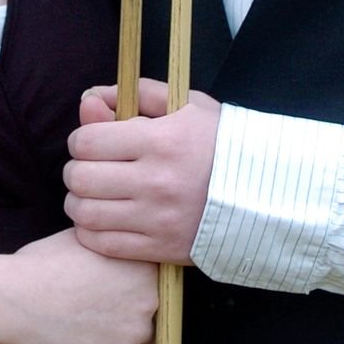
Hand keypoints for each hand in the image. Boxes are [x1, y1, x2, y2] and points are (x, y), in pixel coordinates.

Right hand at [6, 229, 156, 343]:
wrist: (16, 300)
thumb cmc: (41, 266)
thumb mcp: (83, 238)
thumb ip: (112, 243)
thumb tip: (119, 242)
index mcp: (142, 263)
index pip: (161, 277)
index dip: (142, 283)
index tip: (124, 288)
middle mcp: (149, 293)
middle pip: (160, 305)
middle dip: (138, 307)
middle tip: (108, 308)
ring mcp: (138, 327)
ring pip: (153, 334)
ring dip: (134, 333)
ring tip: (104, 327)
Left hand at [64, 79, 220, 262]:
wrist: (267, 193)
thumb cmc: (223, 143)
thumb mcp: (188, 105)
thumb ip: (136, 95)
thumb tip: (88, 98)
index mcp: (161, 141)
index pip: (88, 141)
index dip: (80, 140)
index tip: (90, 142)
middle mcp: (156, 182)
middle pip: (81, 178)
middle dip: (76, 171)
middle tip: (88, 170)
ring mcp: (158, 219)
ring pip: (86, 214)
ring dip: (79, 203)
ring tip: (92, 196)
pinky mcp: (161, 248)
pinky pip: (104, 245)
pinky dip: (90, 233)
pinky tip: (102, 220)